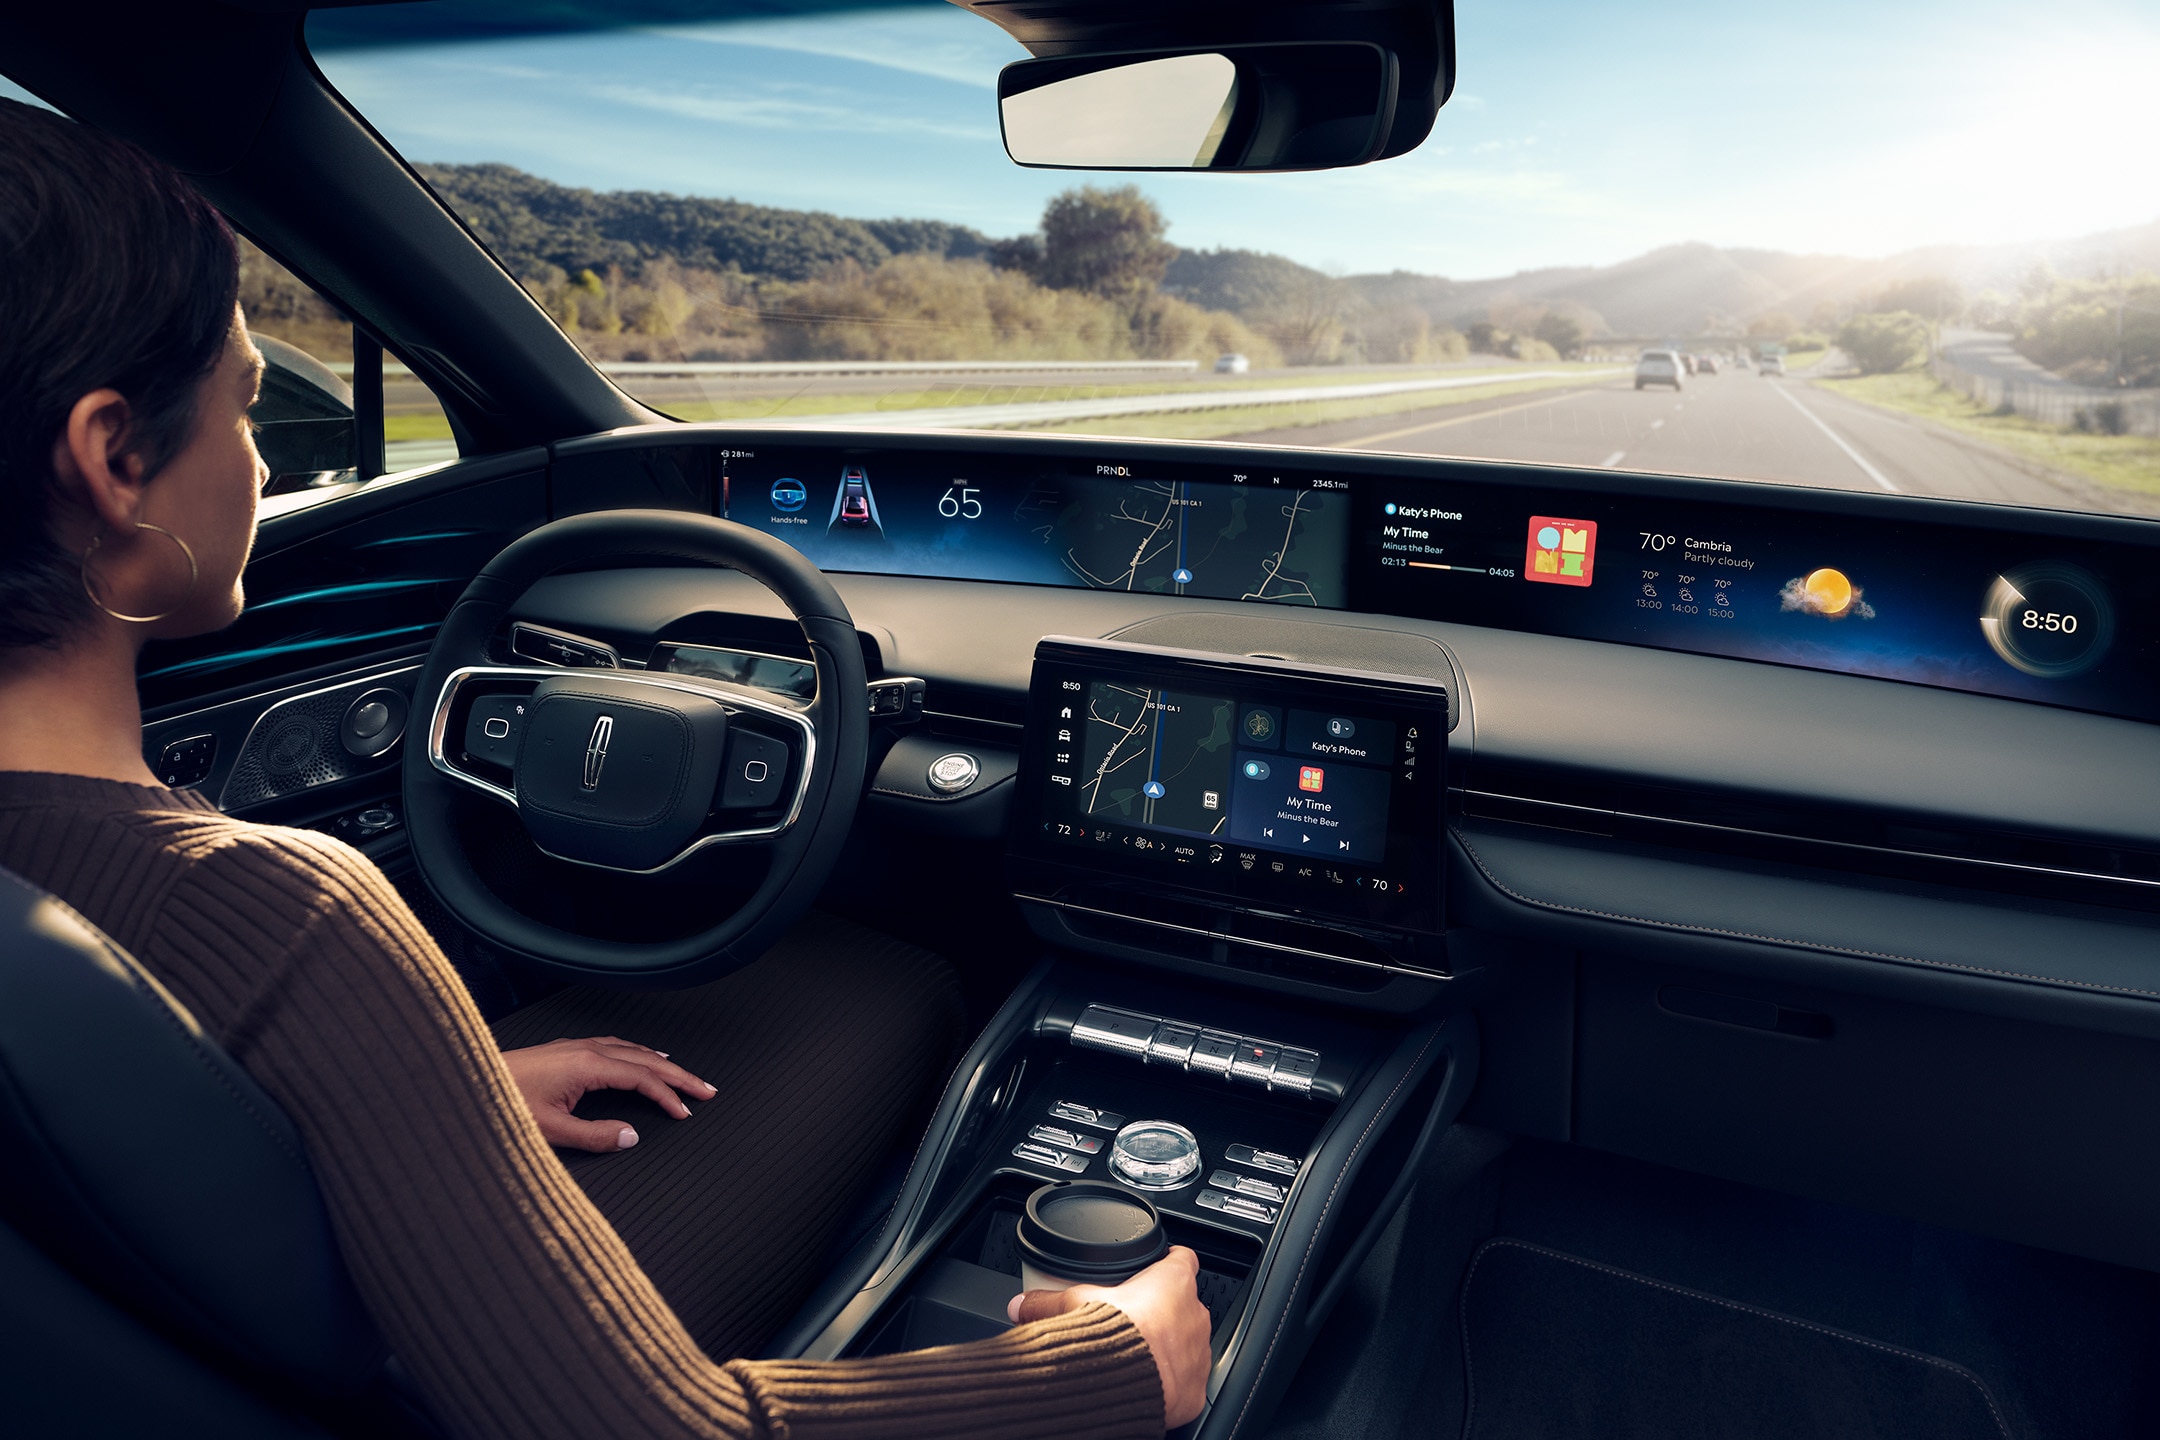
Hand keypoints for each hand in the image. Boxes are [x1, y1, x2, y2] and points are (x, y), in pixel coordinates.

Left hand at [499, 1036, 716, 1152]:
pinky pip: (614, 1046)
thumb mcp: (549, 1131)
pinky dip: (636, 1054)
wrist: (468, 1081)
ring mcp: (575, 1047)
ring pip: (631, 1049)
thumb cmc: (502, 1104)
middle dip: (679, 1075)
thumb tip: (631, 1137)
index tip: (687, 1112)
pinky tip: (636, 1058)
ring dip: (659, 1063)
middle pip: (645, 1059)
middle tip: (706, 1089)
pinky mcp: (565, 1050)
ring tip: (680, 1074)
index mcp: (587, 1065)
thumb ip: (594, 1136)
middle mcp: (585, 1050)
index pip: (642, 1079)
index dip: (669, 1096)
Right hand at [1007, 1246, 1210, 1428]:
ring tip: (1138, 1357)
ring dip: (1170, 1348)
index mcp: (1172, 1282)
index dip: (1168, 1263)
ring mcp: (1199, 1353)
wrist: (1125, 1385)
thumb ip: (1046, 1301)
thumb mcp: (1073, 1305)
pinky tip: (1147, 1384)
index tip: (1157, 1267)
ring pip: (1188, 1343)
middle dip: (1163, 1312)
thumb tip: (1021, 1303)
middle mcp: (1193, 1314)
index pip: (1181, 1260)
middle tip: (1133, 1323)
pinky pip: (1187, 1381)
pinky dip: (1171, 1383)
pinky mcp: (1195, 1389)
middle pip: (1183, 1304)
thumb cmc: (1111, 1337)